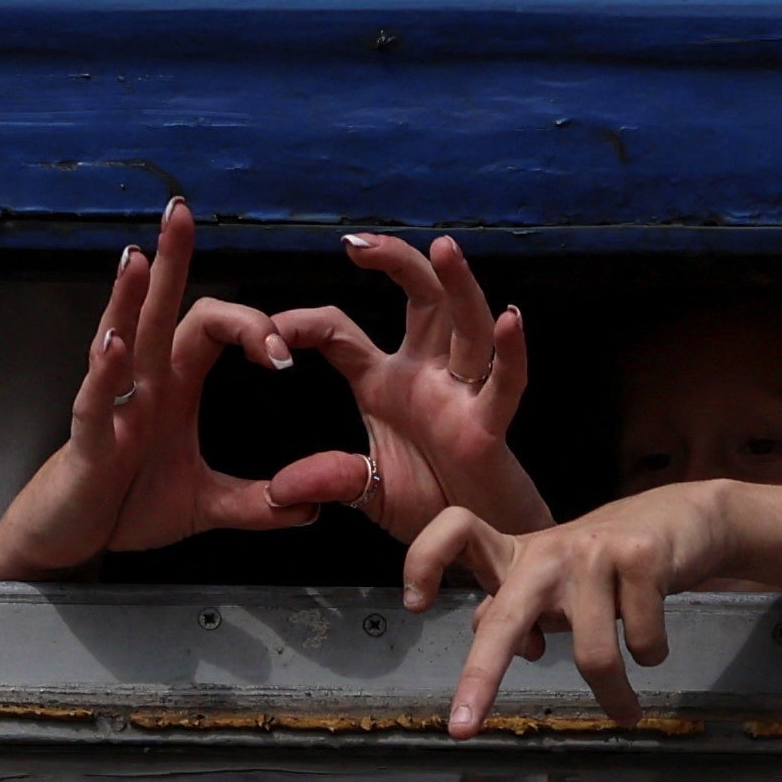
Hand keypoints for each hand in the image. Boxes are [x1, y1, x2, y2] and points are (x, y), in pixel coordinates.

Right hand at [0, 199, 371, 580]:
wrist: (74, 536)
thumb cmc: (127, 505)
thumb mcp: (203, 505)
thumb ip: (255, 504)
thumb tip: (306, 507)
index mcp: (173, 385)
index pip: (212, 330)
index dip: (251, 328)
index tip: (283, 351)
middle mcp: (141, 383)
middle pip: (159, 308)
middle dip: (170, 258)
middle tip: (179, 209)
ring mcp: (111, 407)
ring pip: (119, 339)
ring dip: (127, 299)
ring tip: (136, 258)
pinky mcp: (89, 441)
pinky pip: (94, 401)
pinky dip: (102, 373)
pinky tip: (111, 344)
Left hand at [278, 230, 537, 539]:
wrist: (472, 539)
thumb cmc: (429, 502)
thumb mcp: (366, 491)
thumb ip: (329, 480)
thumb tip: (283, 490)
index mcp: (384, 381)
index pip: (340, 333)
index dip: (305, 326)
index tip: (270, 332)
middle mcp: (425, 374)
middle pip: (418, 300)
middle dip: (394, 263)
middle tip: (358, 243)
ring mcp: (460, 394)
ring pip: (464, 325)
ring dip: (456, 286)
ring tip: (443, 248)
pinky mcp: (488, 426)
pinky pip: (504, 384)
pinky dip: (510, 354)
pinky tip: (509, 320)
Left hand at [408, 485, 737, 733]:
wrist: (687, 520)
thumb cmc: (610, 561)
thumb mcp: (555, 580)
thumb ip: (517, 607)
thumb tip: (492, 638)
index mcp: (518, 557)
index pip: (457, 533)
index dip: (425, 560)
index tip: (414, 605)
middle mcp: (547, 552)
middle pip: (505, 616)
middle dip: (480, 678)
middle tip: (463, 730)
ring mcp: (594, 552)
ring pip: (593, 655)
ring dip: (616, 696)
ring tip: (626, 711)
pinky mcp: (642, 557)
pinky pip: (643, 644)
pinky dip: (652, 655)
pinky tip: (654, 643)